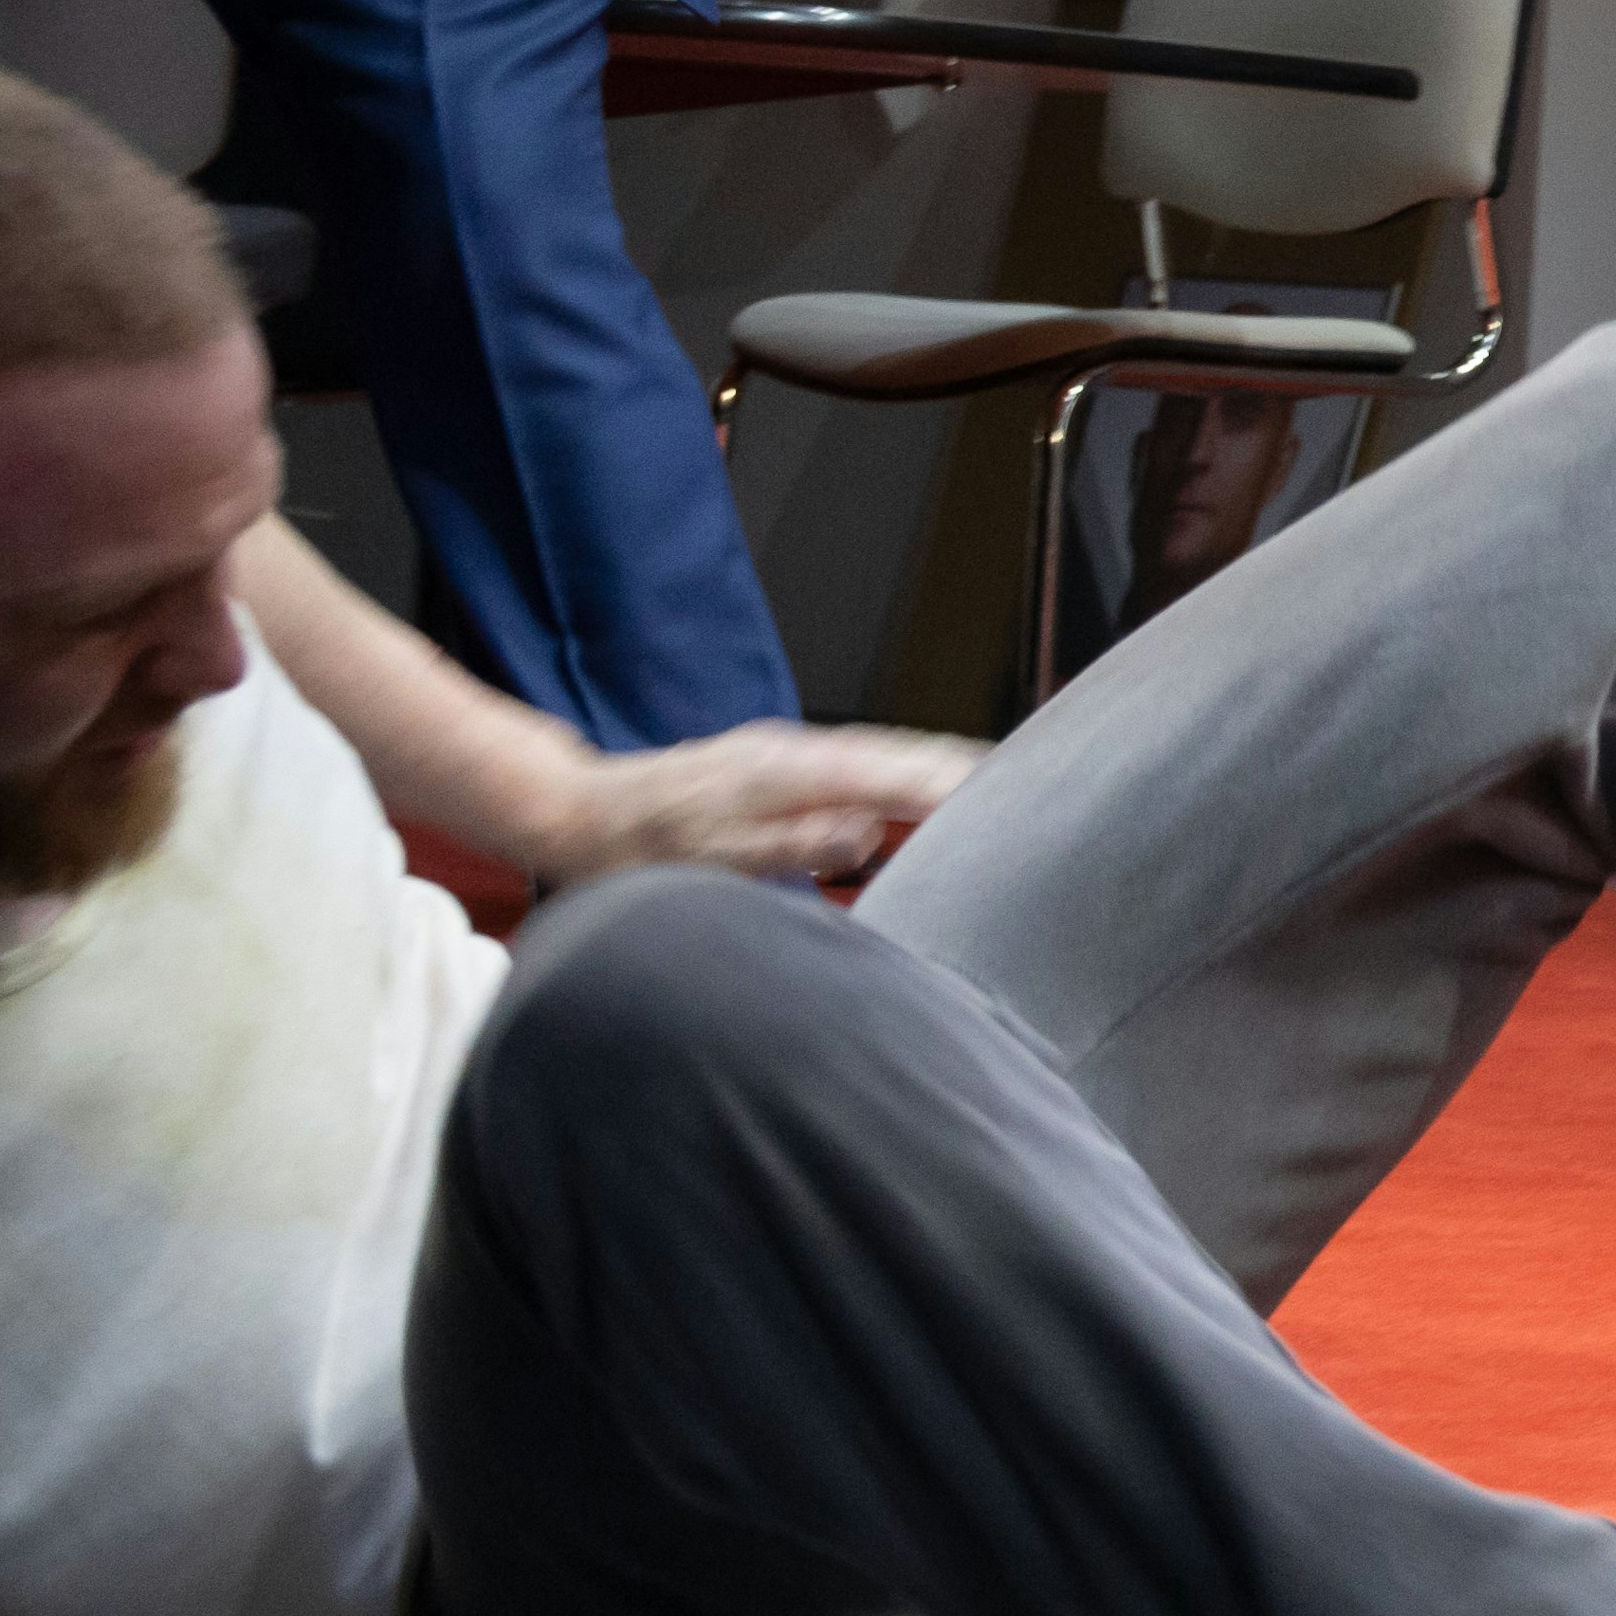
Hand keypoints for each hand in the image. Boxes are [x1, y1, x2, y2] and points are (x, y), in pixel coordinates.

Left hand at [531, 718, 977, 887]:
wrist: (575, 810)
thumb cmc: (635, 849)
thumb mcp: (709, 863)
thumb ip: (792, 847)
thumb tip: (866, 834)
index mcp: (788, 774)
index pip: (897, 777)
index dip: (960, 790)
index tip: (1015, 802)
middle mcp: (796, 752)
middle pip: (905, 756)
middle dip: (970, 773)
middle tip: (1039, 792)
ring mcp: (788, 752)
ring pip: (887, 758)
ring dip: (941, 775)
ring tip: (1004, 794)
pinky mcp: (780, 764)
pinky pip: (862, 767)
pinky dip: (905, 780)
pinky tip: (925, 797)